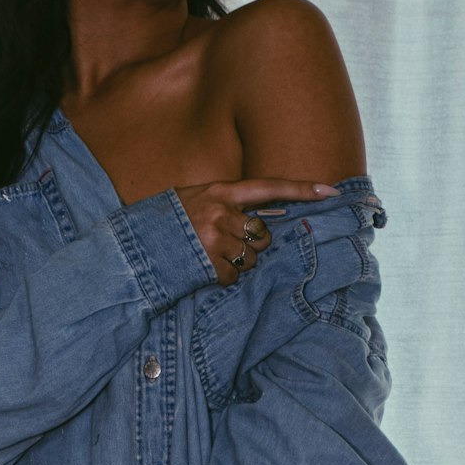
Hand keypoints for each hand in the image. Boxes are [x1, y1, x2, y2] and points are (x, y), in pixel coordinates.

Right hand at [176, 178, 340, 285]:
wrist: (133, 246)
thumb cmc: (165, 223)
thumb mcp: (192, 199)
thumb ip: (223, 204)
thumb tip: (254, 220)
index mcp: (219, 191)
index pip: (269, 187)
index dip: (302, 190)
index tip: (331, 191)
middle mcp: (221, 212)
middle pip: (263, 235)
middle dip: (252, 245)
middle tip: (226, 245)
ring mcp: (215, 238)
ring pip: (251, 258)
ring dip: (237, 263)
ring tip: (209, 257)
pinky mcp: (209, 263)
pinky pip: (234, 276)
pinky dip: (223, 277)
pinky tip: (203, 269)